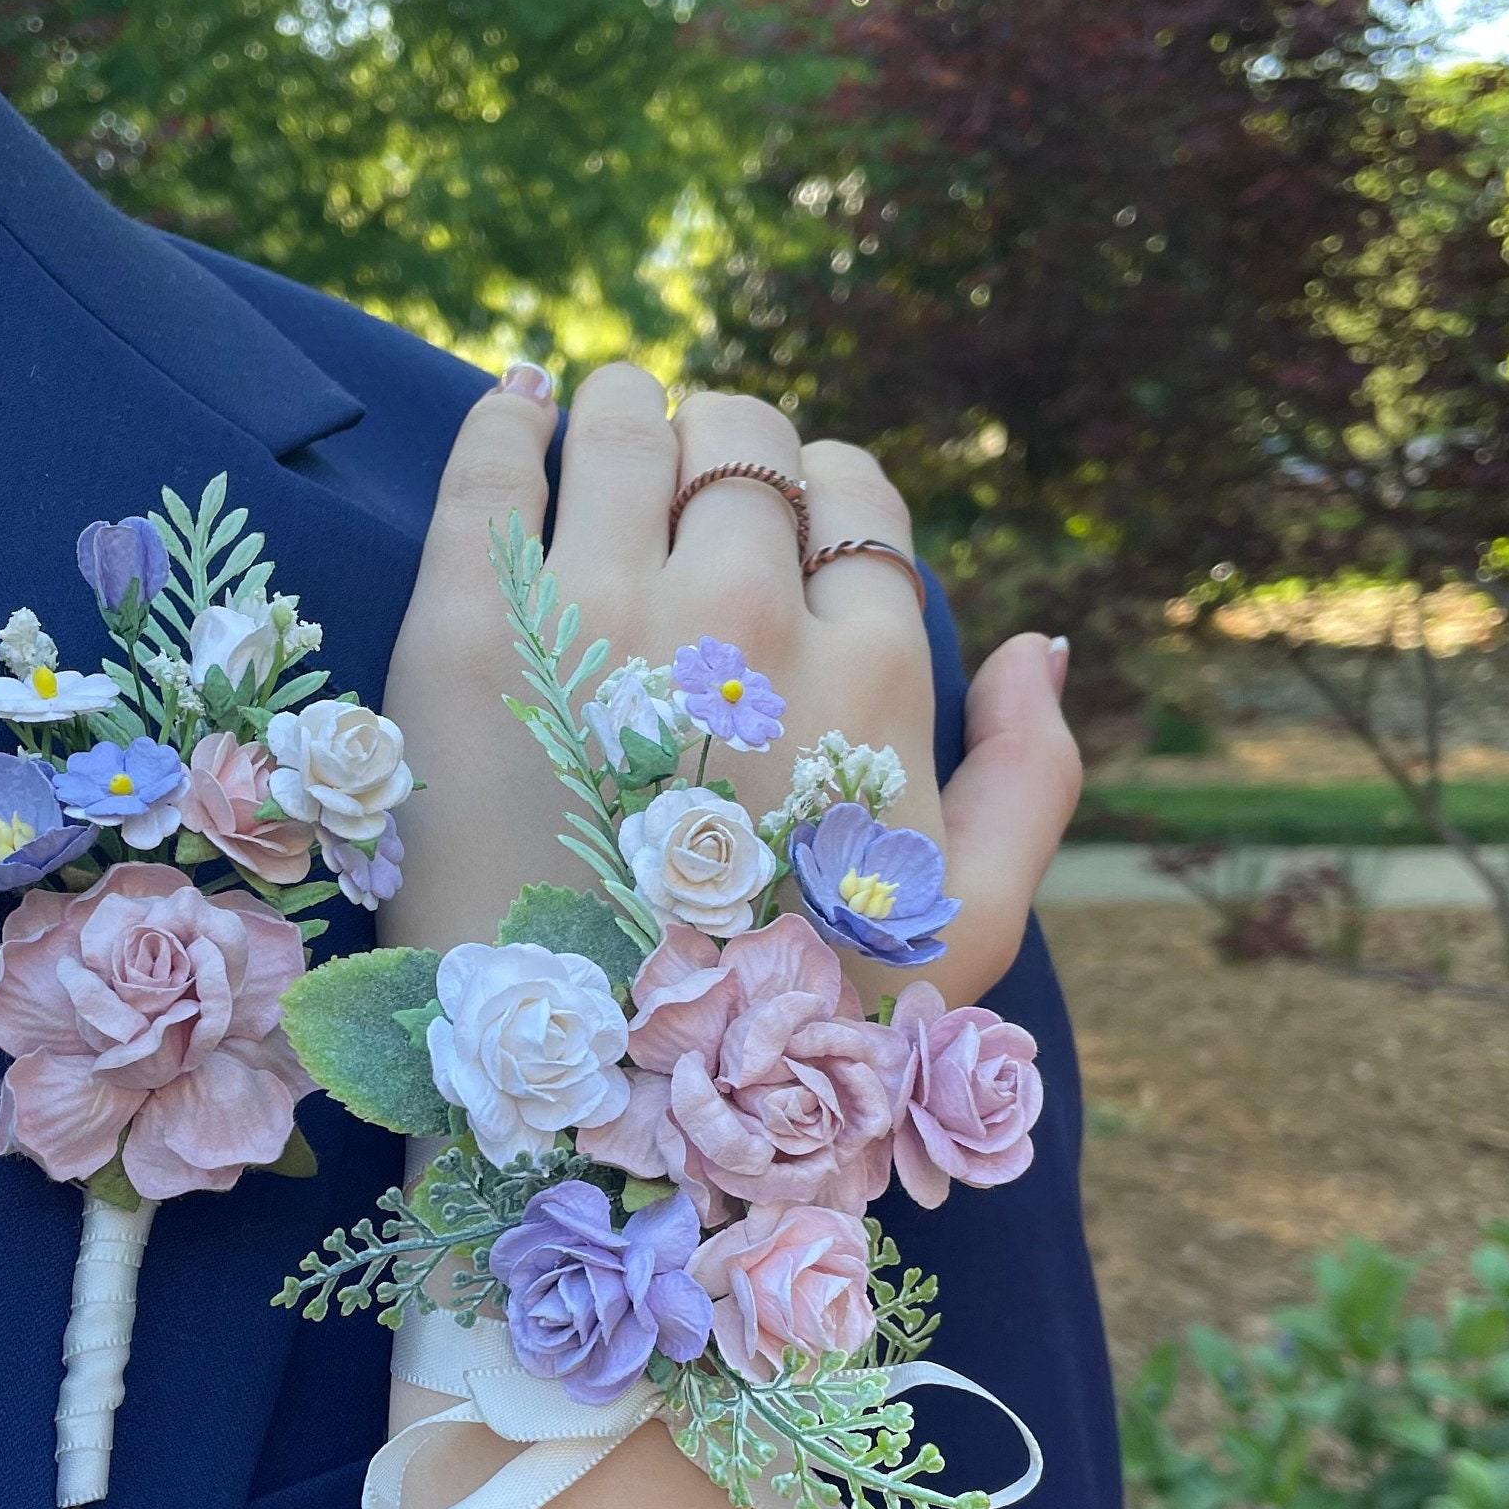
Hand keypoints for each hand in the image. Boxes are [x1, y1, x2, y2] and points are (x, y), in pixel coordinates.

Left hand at [382, 360, 1079, 1002]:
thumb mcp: (959, 930)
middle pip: (741, 439)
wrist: (577, 1096)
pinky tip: (514, 412)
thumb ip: (1031, 782)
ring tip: (598, 437)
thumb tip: (1036, 647)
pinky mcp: (472, 619)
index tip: (773, 536)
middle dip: (722, 450)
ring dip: (621, 413)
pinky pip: (495, 453)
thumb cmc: (783, 1021)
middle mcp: (744, 610)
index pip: (853, 495)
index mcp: (866, 666)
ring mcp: (599, 604)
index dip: (817, 501)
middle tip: (681, 493)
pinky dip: (506, 416)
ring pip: (626, 418)